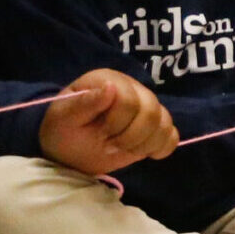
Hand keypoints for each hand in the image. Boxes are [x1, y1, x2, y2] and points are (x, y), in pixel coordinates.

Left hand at [38, 70, 177, 175]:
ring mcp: (147, 107)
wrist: (69, 150)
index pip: (130, 100)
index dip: (116, 123)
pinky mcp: (154, 127)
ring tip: (122, 150)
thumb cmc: (63, 131)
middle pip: (152, 111)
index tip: (98, 135)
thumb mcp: (64, 119)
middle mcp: (134, 89)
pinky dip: (160, 147)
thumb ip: (85, 103)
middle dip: (130, 136)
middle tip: (109, 146)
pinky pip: (172, 135)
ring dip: (143, 144)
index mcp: (110, 80)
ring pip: (165, 123)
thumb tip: (111, 87)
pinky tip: (142, 152)